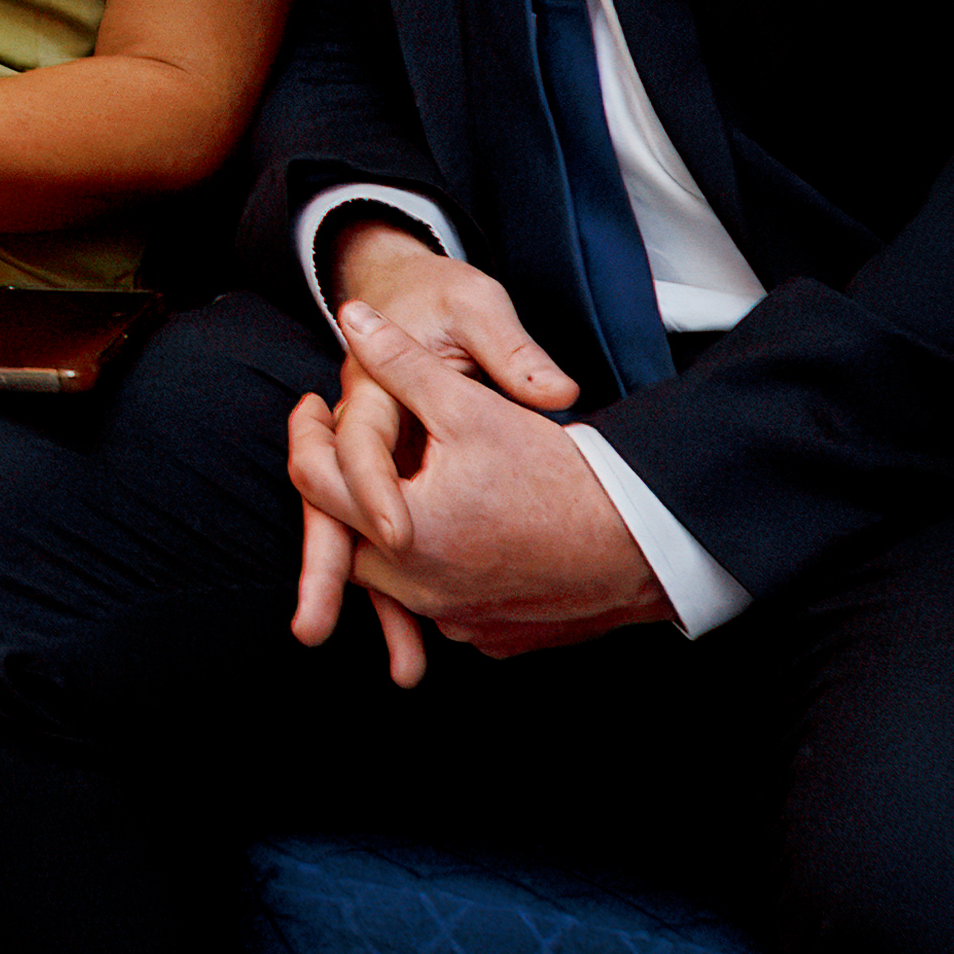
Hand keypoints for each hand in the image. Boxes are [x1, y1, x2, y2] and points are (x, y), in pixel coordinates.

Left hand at [284, 294, 666, 678]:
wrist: (648, 545)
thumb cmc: (560, 474)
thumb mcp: (472, 405)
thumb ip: (403, 362)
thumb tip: (353, 315)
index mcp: (403, 533)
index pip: (314, 480)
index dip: (305, 432)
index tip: (312, 403)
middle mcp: (421, 590)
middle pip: (343, 537)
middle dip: (339, 488)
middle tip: (343, 442)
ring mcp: (457, 622)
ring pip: (389, 578)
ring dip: (383, 535)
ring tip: (398, 485)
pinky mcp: (491, 638)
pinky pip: (439, 604)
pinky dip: (432, 570)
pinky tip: (448, 534)